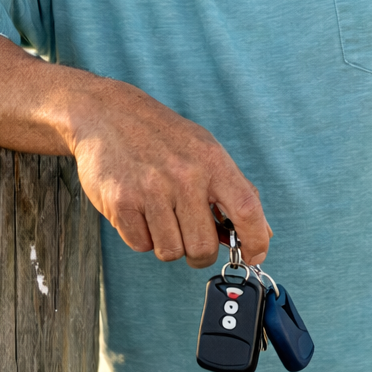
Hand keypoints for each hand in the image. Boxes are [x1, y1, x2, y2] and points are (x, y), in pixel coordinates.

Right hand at [64, 77, 270, 268]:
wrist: (108, 114)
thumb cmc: (163, 136)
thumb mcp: (206, 149)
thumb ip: (236, 190)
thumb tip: (264, 232)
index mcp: (212, 161)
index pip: (247, 210)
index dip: (256, 241)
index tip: (254, 256)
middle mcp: (184, 176)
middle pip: (203, 246)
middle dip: (201, 254)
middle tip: (193, 240)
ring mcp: (150, 190)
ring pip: (171, 252)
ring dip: (170, 244)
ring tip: (163, 218)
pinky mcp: (121, 203)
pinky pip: (141, 245)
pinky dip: (143, 237)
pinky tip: (141, 212)